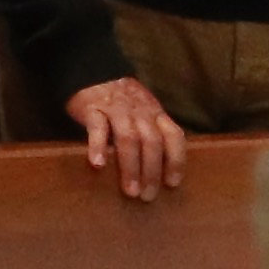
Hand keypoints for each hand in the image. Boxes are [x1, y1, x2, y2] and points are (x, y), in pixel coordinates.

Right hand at [68, 73, 186, 201]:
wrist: (92, 71)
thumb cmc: (122, 101)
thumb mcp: (144, 112)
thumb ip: (153, 132)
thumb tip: (162, 168)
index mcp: (156, 114)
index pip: (174, 136)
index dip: (176, 160)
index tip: (173, 183)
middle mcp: (140, 112)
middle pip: (151, 142)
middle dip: (152, 171)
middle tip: (148, 196)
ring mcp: (116, 109)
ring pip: (128, 138)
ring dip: (130, 166)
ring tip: (130, 190)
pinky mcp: (92, 108)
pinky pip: (97, 128)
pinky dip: (98, 146)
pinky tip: (98, 164)